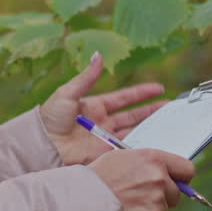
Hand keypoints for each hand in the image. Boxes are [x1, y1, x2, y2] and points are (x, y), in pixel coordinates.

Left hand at [38, 52, 166, 165]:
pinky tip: (155, 143)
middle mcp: (103, 123)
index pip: (124, 98)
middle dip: (152, 112)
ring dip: (150, 129)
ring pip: (134, 133)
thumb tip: (99, 55)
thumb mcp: (67, 93)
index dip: (141, 93)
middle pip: (133, 116)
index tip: (159, 88)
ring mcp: (104, 140)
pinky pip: (126, 151)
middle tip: (171, 108)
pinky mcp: (104, 155)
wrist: (41, 146)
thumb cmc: (49, 119)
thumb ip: (87, 77)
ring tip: (170, 124)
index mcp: (95, 106)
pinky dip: (140, 147)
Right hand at [89, 149, 194, 210]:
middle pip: (176, 192)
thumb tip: (164, 172)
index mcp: (153, 159)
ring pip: (164, 209)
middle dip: (164, 196)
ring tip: (127, 205)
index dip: (181, 177)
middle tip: (142, 196)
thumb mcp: (122, 159)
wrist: (82, 201)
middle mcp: (159, 178)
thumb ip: (147, 164)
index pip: (186, 168)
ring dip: (151, 209)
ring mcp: (157, 200)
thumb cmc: (98, 177)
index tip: (177, 182)